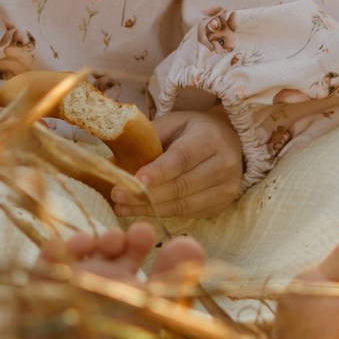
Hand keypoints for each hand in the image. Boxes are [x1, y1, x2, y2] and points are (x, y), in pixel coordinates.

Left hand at [114, 108, 243, 218]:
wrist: (227, 142)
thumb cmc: (191, 131)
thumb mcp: (171, 125)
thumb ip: (145, 141)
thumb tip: (110, 163)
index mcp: (210, 137)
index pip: (182, 158)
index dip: (159, 172)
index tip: (135, 180)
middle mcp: (224, 164)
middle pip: (181, 185)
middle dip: (146, 193)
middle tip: (117, 195)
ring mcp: (226, 188)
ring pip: (183, 205)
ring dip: (149, 208)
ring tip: (122, 207)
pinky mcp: (221, 205)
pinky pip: (186, 214)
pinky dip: (161, 213)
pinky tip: (140, 210)